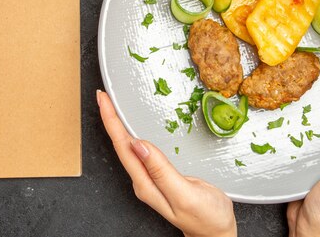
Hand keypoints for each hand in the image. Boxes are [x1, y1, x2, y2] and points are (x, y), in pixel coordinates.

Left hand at [97, 90, 236, 236]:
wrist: (217, 233)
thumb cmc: (206, 217)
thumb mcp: (185, 194)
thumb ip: (162, 171)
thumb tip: (138, 145)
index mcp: (146, 184)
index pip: (123, 147)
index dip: (112, 122)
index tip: (104, 101)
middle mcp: (143, 181)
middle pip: (121, 145)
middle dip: (110, 119)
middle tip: (103, 96)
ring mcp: (150, 178)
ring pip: (128, 147)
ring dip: (118, 125)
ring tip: (111, 106)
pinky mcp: (160, 175)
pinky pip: (141, 150)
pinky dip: (132, 133)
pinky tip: (131, 127)